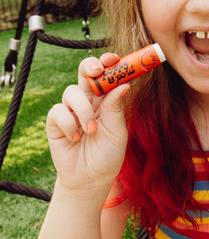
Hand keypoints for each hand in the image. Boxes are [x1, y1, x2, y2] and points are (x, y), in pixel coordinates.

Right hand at [46, 53, 129, 194]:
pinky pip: (58, 111)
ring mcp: (71, 110)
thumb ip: (116, 108)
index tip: (115, 58)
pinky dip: (68, 123)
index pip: (106, 75)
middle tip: (97, 71)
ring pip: (72, 92)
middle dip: (90, 66)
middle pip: (84, 72)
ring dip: (83, 110)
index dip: (109, 63)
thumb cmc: (108, 154)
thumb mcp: (117, 131)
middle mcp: (88, 101)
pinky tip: (75, 137)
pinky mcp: (55, 123)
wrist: (91, 179)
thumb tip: (124, 84)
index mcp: (105, 100)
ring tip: (91, 130)